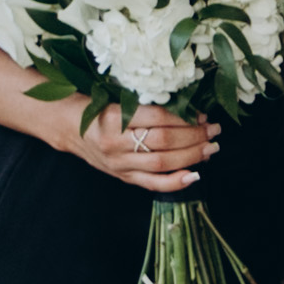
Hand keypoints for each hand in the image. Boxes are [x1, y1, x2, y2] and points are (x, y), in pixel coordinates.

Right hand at [62, 101, 216, 193]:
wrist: (69, 127)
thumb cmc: (98, 107)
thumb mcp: (118, 99)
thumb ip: (149, 106)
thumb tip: (191, 112)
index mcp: (114, 117)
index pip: (158, 117)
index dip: (184, 117)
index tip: (201, 114)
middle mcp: (115, 142)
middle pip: (163, 140)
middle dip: (194, 136)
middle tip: (214, 130)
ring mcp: (119, 163)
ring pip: (162, 162)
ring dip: (192, 155)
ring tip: (211, 147)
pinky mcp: (122, 176)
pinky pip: (152, 184)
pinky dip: (176, 181)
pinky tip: (195, 175)